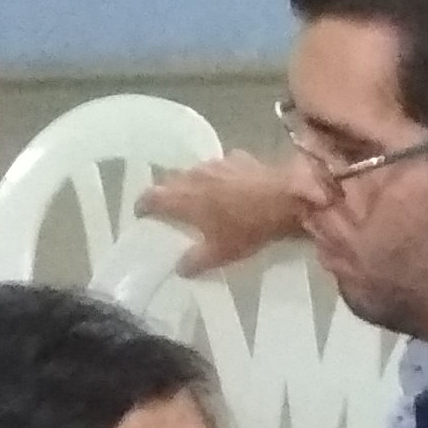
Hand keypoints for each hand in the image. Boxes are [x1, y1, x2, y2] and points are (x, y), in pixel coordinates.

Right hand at [139, 155, 302, 274]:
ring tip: (197, 198)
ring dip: (191, 184)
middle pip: (170, 181)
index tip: (141, 214)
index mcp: (182, 198)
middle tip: (168, 208)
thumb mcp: (221, 253)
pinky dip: (219, 178)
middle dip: (166, 193)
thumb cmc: (247, 228)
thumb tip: (180, 268)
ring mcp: (216, 163)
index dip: (143, 206)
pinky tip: (229, 187)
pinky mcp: (238, 158)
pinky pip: (221, 168)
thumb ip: (196, 260)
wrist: (286, 199)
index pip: (151, 197)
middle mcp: (193, 175)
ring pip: (194, 172)